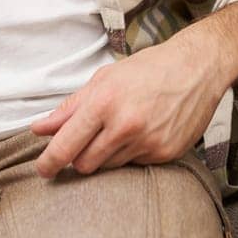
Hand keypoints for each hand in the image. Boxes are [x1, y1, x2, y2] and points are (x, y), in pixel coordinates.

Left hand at [29, 38, 225, 177]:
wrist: (197, 68)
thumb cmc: (148, 69)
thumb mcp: (104, 79)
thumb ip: (70, 108)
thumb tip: (40, 128)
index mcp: (104, 102)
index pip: (66, 145)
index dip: (49, 162)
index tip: (43, 170)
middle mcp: (124, 125)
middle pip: (85, 164)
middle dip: (80, 156)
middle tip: (89, 140)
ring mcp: (146, 142)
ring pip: (109, 167)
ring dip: (107, 154)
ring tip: (122, 128)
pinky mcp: (164, 153)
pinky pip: (134, 165)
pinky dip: (132, 153)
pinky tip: (143, 131)